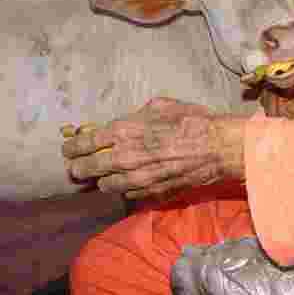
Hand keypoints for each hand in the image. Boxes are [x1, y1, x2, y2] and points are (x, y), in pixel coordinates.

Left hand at [62, 98, 244, 200]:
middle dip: (79, 167)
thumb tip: (125, 120)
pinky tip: (130, 182)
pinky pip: (127, 194)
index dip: (72, 147)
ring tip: (106, 175)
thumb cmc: (192, 121)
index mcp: (123, 132)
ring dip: (103, 180)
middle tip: (79, 166)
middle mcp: (123, 158)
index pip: (83, 144)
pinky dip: (125, 189)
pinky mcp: (150, 193)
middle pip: (86, 169)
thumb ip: (137, 115)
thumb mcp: (161, 105)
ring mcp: (135, 179)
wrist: (216, 147)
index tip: (70, 148)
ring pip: (105, 185)